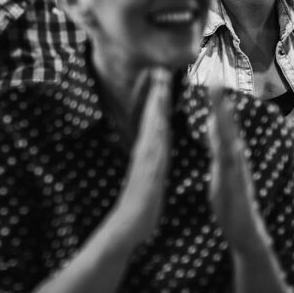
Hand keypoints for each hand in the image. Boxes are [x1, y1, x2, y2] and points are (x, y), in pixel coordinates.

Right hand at [109, 68, 171, 248]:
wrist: (131, 223)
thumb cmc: (139, 204)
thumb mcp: (146, 178)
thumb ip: (148, 163)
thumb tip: (151, 152)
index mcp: (148, 151)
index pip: (155, 120)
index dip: (158, 99)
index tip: (162, 79)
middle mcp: (146, 149)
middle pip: (153, 116)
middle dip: (157, 92)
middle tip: (160, 69)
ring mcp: (147, 156)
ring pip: (154, 123)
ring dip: (157, 101)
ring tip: (161, 81)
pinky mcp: (148, 165)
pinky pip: (154, 141)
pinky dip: (156, 125)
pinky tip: (160, 113)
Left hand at [207, 86, 270, 255]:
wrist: (245, 230)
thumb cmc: (232, 199)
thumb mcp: (221, 167)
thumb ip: (219, 145)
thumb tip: (212, 123)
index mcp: (228, 153)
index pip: (221, 123)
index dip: (217, 103)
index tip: (211, 80)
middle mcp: (235, 157)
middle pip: (227, 126)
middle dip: (221, 104)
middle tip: (215, 80)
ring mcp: (236, 170)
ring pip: (230, 141)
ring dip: (224, 122)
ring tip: (219, 103)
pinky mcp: (234, 184)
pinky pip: (230, 165)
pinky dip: (229, 152)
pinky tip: (228, 142)